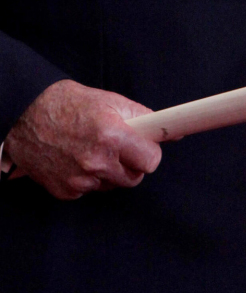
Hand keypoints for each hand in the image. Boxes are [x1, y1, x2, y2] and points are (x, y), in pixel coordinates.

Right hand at [4, 79, 162, 199]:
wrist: (26, 115)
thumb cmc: (69, 104)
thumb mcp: (111, 101)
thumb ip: (143, 117)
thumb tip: (173, 131)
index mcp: (111, 135)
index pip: (151, 161)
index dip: (150, 153)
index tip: (146, 148)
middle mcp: (96, 161)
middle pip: (134, 178)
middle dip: (132, 164)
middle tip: (120, 148)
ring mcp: (79, 179)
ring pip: (112, 185)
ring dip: (110, 172)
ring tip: (94, 150)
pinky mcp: (66, 191)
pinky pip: (91, 190)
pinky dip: (89, 179)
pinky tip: (77, 159)